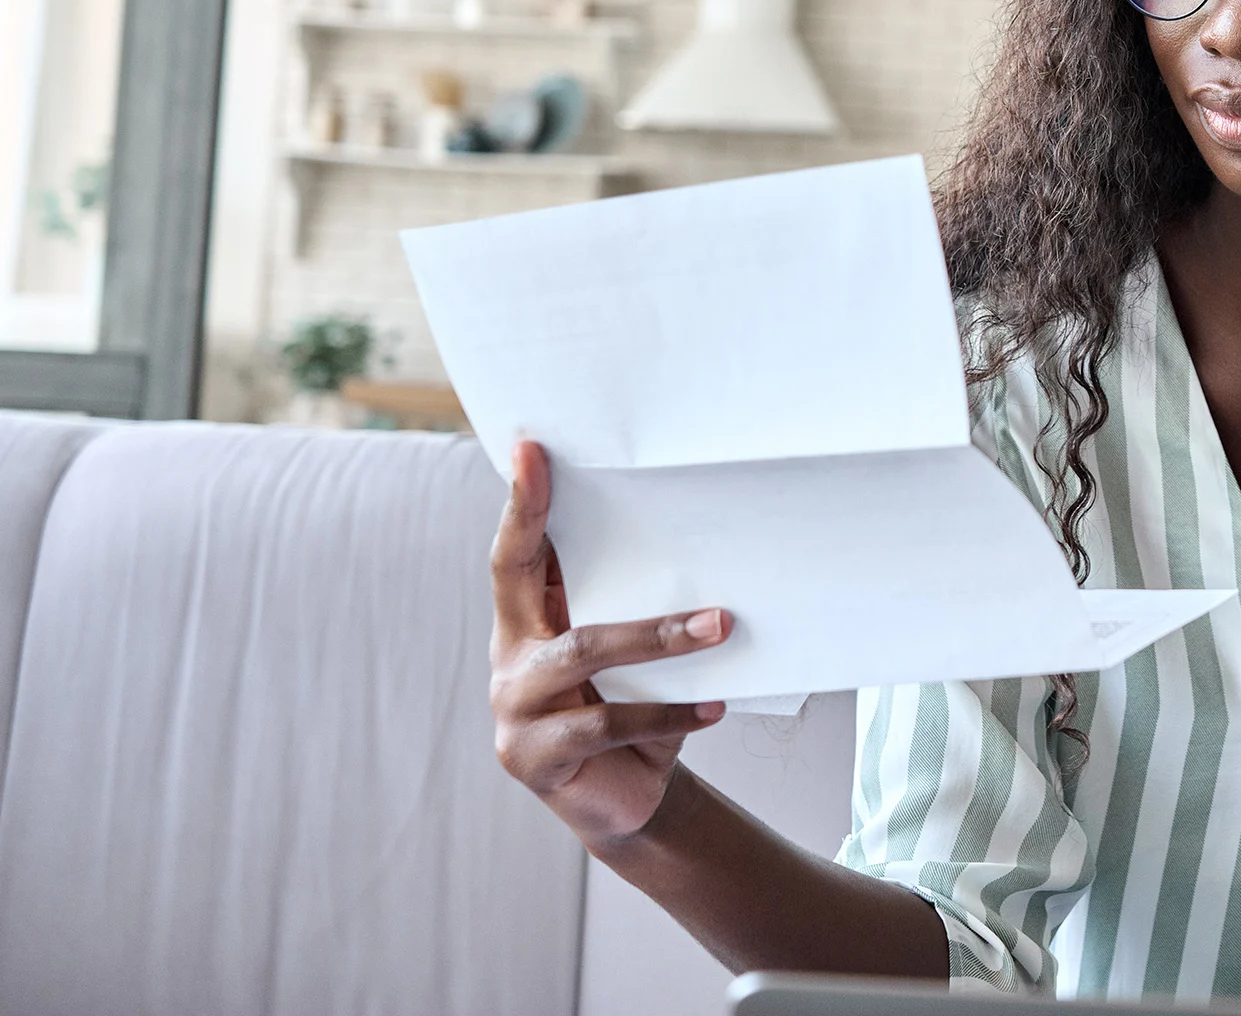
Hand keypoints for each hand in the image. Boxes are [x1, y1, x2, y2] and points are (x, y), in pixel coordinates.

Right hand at [489, 439, 732, 849]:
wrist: (627, 800)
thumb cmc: (633, 709)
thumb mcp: (632, 657)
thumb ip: (633, 609)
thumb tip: (703, 546)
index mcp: (527, 621)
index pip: (515, 552)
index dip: (521, 502)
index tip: (532, 449)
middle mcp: (510, 657)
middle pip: (522, 579)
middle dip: (554, 528)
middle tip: (607, 487)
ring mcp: (513, 707)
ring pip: (583, 651)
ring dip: (660, 638)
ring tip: (721, 626)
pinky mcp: (532, 756)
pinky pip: (604, 723)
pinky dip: (666, 714)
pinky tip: (712, 708)